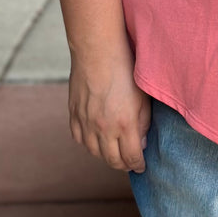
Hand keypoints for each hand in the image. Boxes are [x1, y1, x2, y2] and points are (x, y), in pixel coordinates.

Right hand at [68, 53, 150, 172]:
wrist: (97, 50)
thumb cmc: (125, 69)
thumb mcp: (143, 96)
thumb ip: (143, 123)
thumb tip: (140, 144)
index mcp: (125, 124)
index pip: (131, 158)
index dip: (138, 165)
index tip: (141, 166)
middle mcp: (103, 128)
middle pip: (112, 160)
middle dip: (123, 164)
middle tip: (129, 161)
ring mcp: (86, 123)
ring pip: (95, 153)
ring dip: (106, 155)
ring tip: (114, 150)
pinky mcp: (73, 115)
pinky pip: (80, 139)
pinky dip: (89, 143)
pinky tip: (96, 138)